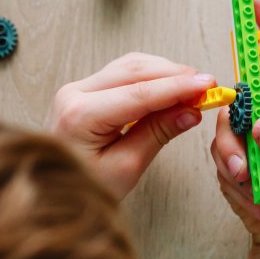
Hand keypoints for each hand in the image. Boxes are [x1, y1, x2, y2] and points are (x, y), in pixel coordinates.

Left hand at [51, 53, 215, 200]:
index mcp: (80, 115)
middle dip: (175, 75)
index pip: (139, 93)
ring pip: (130, 66)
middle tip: (208, 86)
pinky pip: (124, 74)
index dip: (177, 87)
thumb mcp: (125, 168)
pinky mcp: (85, 90)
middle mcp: (75, 93)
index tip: (208, 86)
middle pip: (134, 70)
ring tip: (195, 88)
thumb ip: (157, 134)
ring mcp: (78, 88)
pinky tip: (171, 87)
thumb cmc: (84, 187)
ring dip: (165, 73)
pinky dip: (152, 77)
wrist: (52, 192)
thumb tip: (190, 111)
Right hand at [210, 0, 259, 254]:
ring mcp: (250, 133)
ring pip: (225, 127)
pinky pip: (220, 157)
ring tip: (258, 190)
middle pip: (246, 88)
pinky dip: (236, 182)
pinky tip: (259, 201)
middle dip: (242, 118)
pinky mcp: (232, 155)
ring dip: (238, 161)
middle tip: (250, 151)